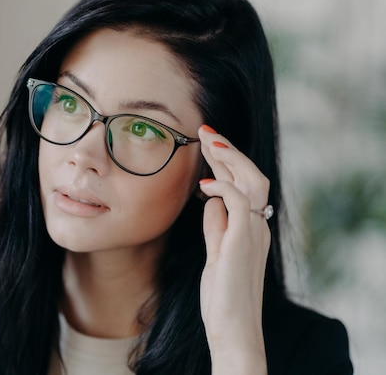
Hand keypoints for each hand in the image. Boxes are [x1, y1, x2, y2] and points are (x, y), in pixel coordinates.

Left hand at [197, 125, 270, 374]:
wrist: (234, 329)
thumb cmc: (222, 295)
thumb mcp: (215, 253)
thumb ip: (215, 226)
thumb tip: (209, 201)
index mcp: (252, 228)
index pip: (244, 184)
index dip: (226, 162)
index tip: (206, 144)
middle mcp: (258, 226)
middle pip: (251, 175)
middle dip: (228, 150)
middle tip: (206, 131)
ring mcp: (253, 234)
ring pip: (252, 181)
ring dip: (231, 159)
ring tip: (209, 142)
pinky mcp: (242, 243)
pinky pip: (239, 203)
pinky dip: (222, 188)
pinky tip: (203, 184)